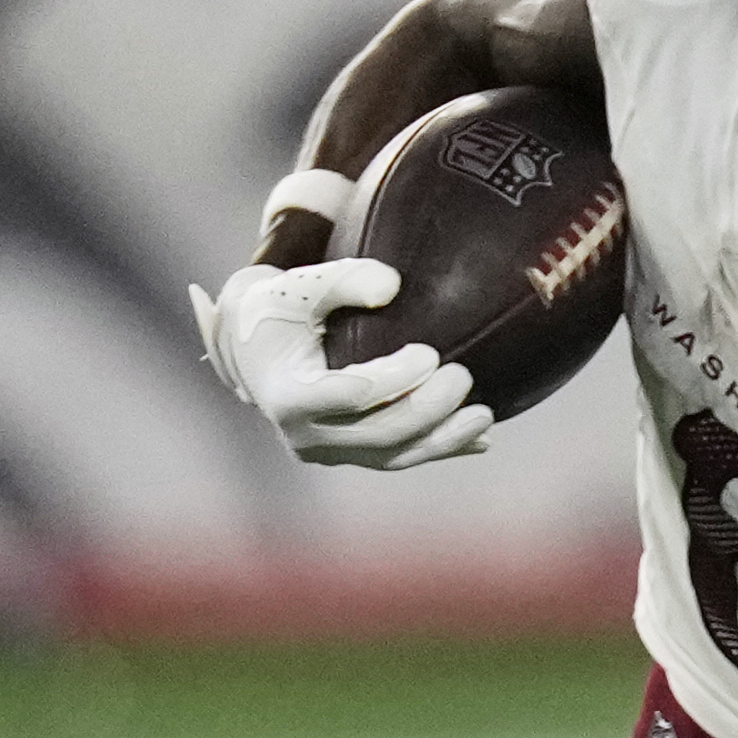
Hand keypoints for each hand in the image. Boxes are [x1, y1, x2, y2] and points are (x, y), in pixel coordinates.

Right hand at [191, 253, 489, 470]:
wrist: (253, 348)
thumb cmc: (279, 311)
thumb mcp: (299, 287)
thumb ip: (342, 279)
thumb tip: (390, 286)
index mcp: (288, 394)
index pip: (351, 395)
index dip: (395, 379)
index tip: (430, 352)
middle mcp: (304, 434)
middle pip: (379, 432)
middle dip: (429, 408)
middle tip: (463, 376)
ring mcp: (328, 451)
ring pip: (394, 455)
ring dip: (443, 439)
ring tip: (484, 414)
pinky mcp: (348, 455)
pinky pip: (399, 458)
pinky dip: (439, 449)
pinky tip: (479, 439)